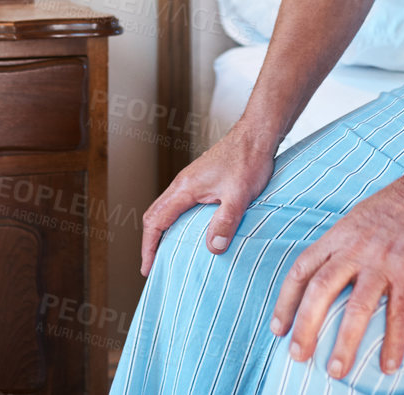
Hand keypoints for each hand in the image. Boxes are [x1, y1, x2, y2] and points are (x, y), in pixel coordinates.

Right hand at [139, 123, 276, 275]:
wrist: (256, 136)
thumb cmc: (248, 160)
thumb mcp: (239, 195)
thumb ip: (225, 221)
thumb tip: (213, 248)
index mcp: (185, 188)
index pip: (156, 221)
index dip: (149, 247)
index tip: (147, 267)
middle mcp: (183, 184)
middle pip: (154, 215)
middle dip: (151, 242)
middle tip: (153, 265)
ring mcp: (191, 181)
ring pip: (166, 208)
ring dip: (162, 231)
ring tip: (167, 253)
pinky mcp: (201, 180)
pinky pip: (179, 204)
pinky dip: (175, 221)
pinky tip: (189, 232)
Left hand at [270, 168, 403, 378]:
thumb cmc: (399, 205)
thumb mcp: (357, 220)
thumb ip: (340, 247)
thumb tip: (325, 276)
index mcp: (339, 236)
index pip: (302, 270)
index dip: (286, 302)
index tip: (278, 329)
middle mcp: (355, 248)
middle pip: (320, 290)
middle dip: (306, 327)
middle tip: (299, 356)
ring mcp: (384, 260)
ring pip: (356, 306)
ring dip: (345, 342)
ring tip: (336, 370)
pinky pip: (399, 312)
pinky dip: (393, 342)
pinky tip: (389, 365)